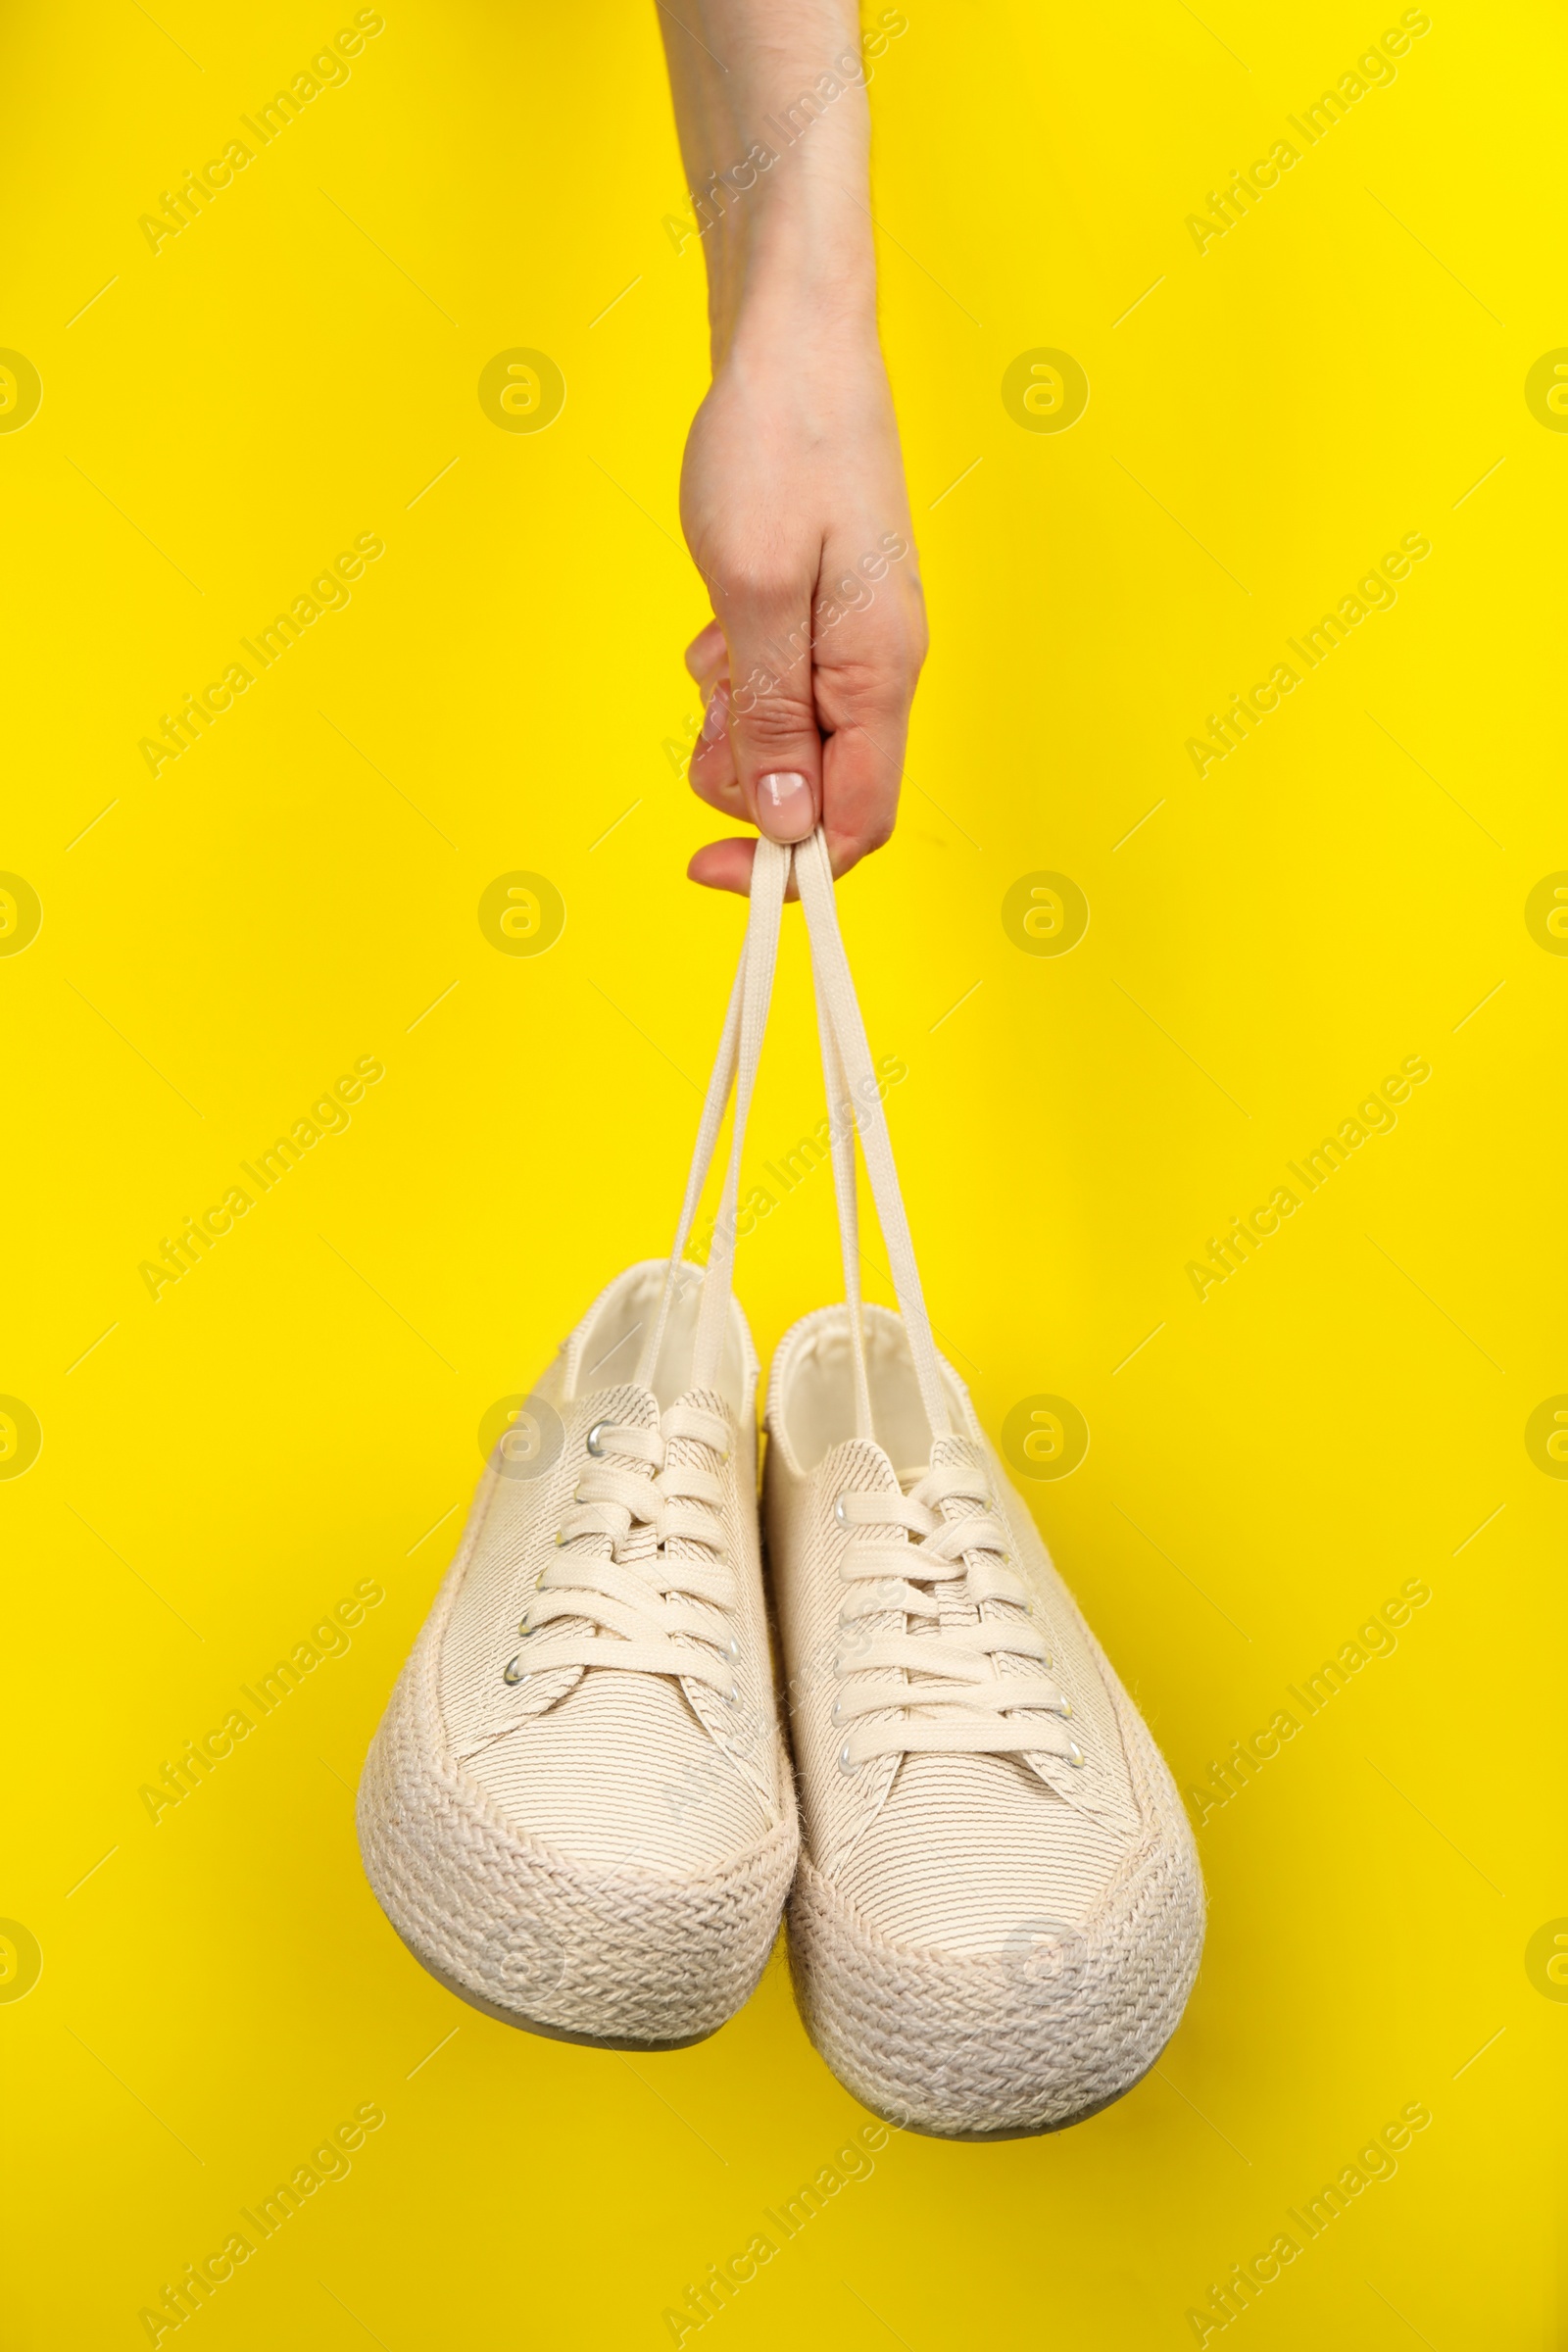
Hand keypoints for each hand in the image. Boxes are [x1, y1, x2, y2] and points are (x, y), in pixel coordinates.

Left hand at [680, 305, 926, 894]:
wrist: (793, 331)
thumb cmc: (779, 443)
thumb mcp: (755, 593)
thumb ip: (772, 717)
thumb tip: (782, 823)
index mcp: (880, 671)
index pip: (857, 822)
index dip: (786, 865)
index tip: (707, 868)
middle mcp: (879, 665)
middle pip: (820, 789)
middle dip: (749, 784)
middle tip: (704, 721)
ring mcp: (852, 637)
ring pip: (793, 739)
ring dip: (738, 725)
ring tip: (711, 656)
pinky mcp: (823, 608)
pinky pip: (780, 684)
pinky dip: (737, 676)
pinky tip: (716, 627)